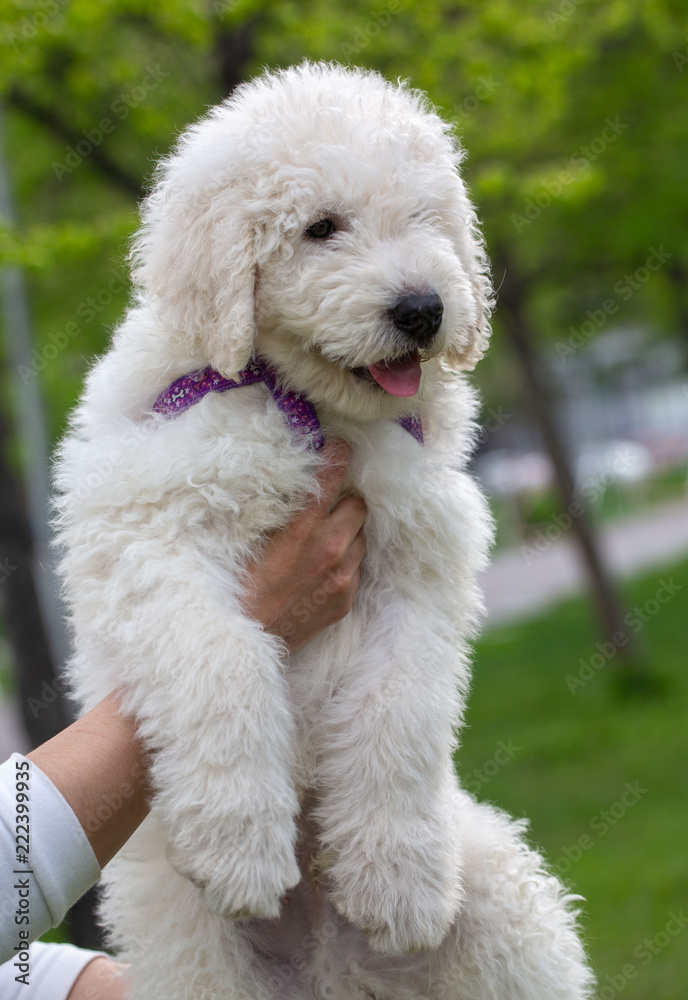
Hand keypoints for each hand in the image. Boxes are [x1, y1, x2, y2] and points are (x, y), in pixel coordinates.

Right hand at [241, 439, 366, 651]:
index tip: (342, 446)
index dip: (340, 455)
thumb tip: (294, 482)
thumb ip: (279, 508)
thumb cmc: (237, 585)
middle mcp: (331, 548)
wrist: (244, 640)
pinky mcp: (346, 600)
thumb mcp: (251, 536)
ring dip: (349, 532)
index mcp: (304, 528)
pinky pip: (358, 567)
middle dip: (346, 500)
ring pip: (362, 536)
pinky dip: (346, 561)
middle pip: (359, 505)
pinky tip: (322, 567)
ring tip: (325, 538)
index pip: (334, 475)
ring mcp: (343, 577)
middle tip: (329, 502)